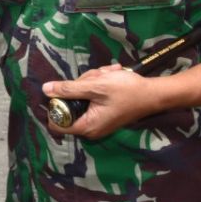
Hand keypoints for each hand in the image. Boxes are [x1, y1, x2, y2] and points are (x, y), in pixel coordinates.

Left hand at [43, 64, 162, 138]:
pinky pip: (93, 97)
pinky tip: (111, 74)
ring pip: (83, 96)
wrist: (155, 93)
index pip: (56, 122)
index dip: (56, 105)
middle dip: (81, 85)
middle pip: (71, 105)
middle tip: (96, 76)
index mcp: (87, 126)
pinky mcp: (105, 112)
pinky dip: (100, 84)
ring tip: (107, 73)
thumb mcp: (95, 86)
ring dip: (92, 81)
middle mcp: (91, 128)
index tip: (64, 90)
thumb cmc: (126, 91)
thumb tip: (45, 89)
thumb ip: (69, 88)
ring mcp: (99, 120)